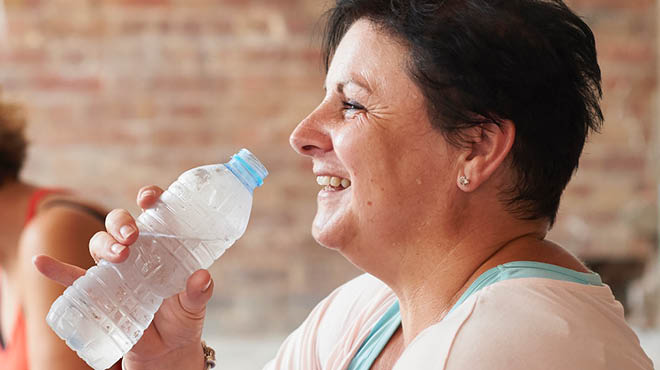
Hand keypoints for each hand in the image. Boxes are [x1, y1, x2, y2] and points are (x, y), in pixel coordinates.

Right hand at [34, 186, 211, 369]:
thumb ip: (198, 292)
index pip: (156, 213)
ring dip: (104, 244)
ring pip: (100, 244)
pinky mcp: (99, 293)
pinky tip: (42, 262)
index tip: (149, 198)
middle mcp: (137, 252)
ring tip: (118, 256)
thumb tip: (201, 277)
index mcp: (163, 246)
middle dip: (122, 224)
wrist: (166, 349)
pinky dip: (56, 269)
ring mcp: (116, 271)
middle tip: (133, 236)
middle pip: (122, 225)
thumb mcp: (194, 306)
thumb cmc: (182, 318)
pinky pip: (73, 278)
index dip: (151, 199)